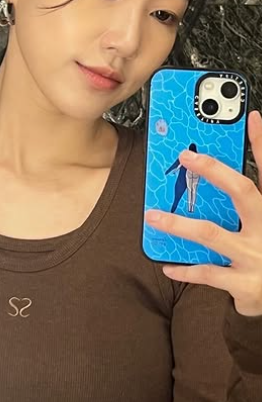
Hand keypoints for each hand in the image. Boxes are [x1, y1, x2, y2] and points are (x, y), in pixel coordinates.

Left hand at [145, 110, 261, 317]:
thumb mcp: (260, 220)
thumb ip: (248, 196)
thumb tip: (231, 158)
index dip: (261, 143)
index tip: (250, 118)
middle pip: (242, 192)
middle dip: (214, 171)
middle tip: (186, 156)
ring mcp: (256, 256)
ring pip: (211, 233)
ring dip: (177, 224)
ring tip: (152, 216)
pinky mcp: (245, 284)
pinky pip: (208, 273)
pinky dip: (185, 270)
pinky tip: (167, 266)